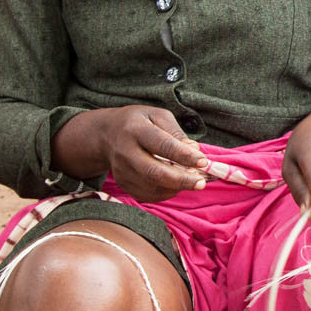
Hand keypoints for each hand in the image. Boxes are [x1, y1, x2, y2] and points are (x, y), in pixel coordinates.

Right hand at [86, 105, 208, 201]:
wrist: (107, 134)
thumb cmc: (139, 122)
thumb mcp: (158, 116)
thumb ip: (177, 133)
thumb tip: (194, 151)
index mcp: (135, 129)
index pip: (162, 145)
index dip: (184, 155)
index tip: (203, 162)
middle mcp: (125, 152)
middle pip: (154, 172)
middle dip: (181, 180)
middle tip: (201, 183)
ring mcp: (122, 170)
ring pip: (151, 187)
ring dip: (176, 187)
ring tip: (192, 181)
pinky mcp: (123, 183)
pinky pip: (147, 195)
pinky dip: (166, 193)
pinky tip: (176, 184)